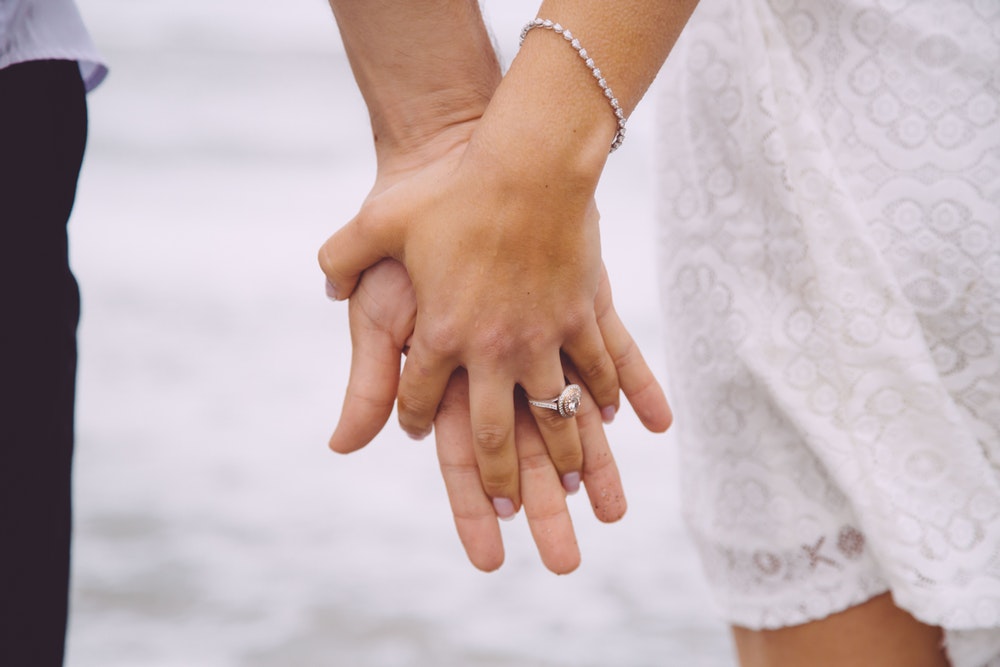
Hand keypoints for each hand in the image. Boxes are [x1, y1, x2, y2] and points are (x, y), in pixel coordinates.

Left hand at [320, 133, 623, 515]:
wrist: (524, 162)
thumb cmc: (446, 189)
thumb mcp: (380, 223)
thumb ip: (343, 258)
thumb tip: (325, 286)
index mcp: (438, 334)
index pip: (418, 399)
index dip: (413, 420)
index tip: (416, 432)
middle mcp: (492, 348)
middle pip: (493, 433)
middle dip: (498, 480)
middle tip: (509, 510)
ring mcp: (543, 335)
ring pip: (556, 416)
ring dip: (564, 458)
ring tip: (568, 487)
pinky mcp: (582, 313)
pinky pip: (599, 367)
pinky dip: (609, 396)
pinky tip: (613, 419)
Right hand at [329, 258, 669, 572]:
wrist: (449, 166)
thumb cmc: (409, 239)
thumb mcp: (380, 313)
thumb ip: (373, 382)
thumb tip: (344, 446)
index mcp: (450, 379)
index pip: (462, 461)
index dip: (474, 509)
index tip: (492, 556)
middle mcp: (497, 368)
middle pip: (521, 454)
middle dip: (543, 507)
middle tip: (564, 562)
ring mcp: (539, 337)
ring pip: (571, 415)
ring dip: (594, 463)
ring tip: (616, 512)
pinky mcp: (575, 301)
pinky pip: (611, 353)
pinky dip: (633, 385)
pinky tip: (654, 422)